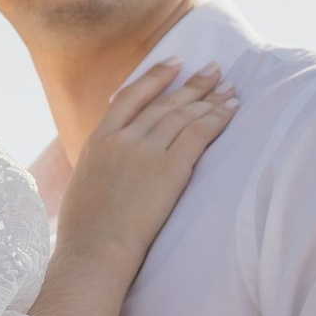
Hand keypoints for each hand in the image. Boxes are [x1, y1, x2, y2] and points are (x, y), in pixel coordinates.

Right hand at [51, 57, 233, 278]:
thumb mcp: (83, 184)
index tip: (176, 63)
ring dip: (211, 99)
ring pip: (184, 115)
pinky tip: (232, 109)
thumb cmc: (85, 232)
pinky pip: (198, 134)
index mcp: (97, 140)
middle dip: (193, 84)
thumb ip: (101, 162)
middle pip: (165, 103)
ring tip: (230, 88)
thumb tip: (112, 159)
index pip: (131, 96)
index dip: (156, 76)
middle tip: (215, 69)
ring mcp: (146, 152)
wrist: (93, 252)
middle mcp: (122, 139)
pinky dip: (217, 118)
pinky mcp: (168, 170)